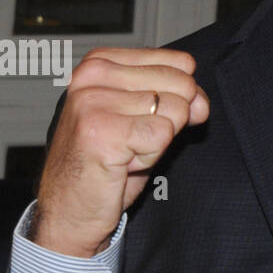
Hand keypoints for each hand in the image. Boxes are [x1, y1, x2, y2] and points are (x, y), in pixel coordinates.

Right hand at [32, 47, 209, 256]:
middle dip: (169, 123)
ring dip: (157, 142)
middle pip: (181, 86)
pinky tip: (122, 163)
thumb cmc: (106, 165)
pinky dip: (150, 157)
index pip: (180, 64)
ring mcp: (94, 101)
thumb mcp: (146, 120)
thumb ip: (178, 101)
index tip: (143, 120)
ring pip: (174, 111)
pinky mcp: (101, 130)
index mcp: (101, 62)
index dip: (179, 100)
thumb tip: (201, 102)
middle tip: (132, 142)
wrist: (70, 210)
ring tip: (124, 153)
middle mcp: (93, 74)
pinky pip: (163, 135)